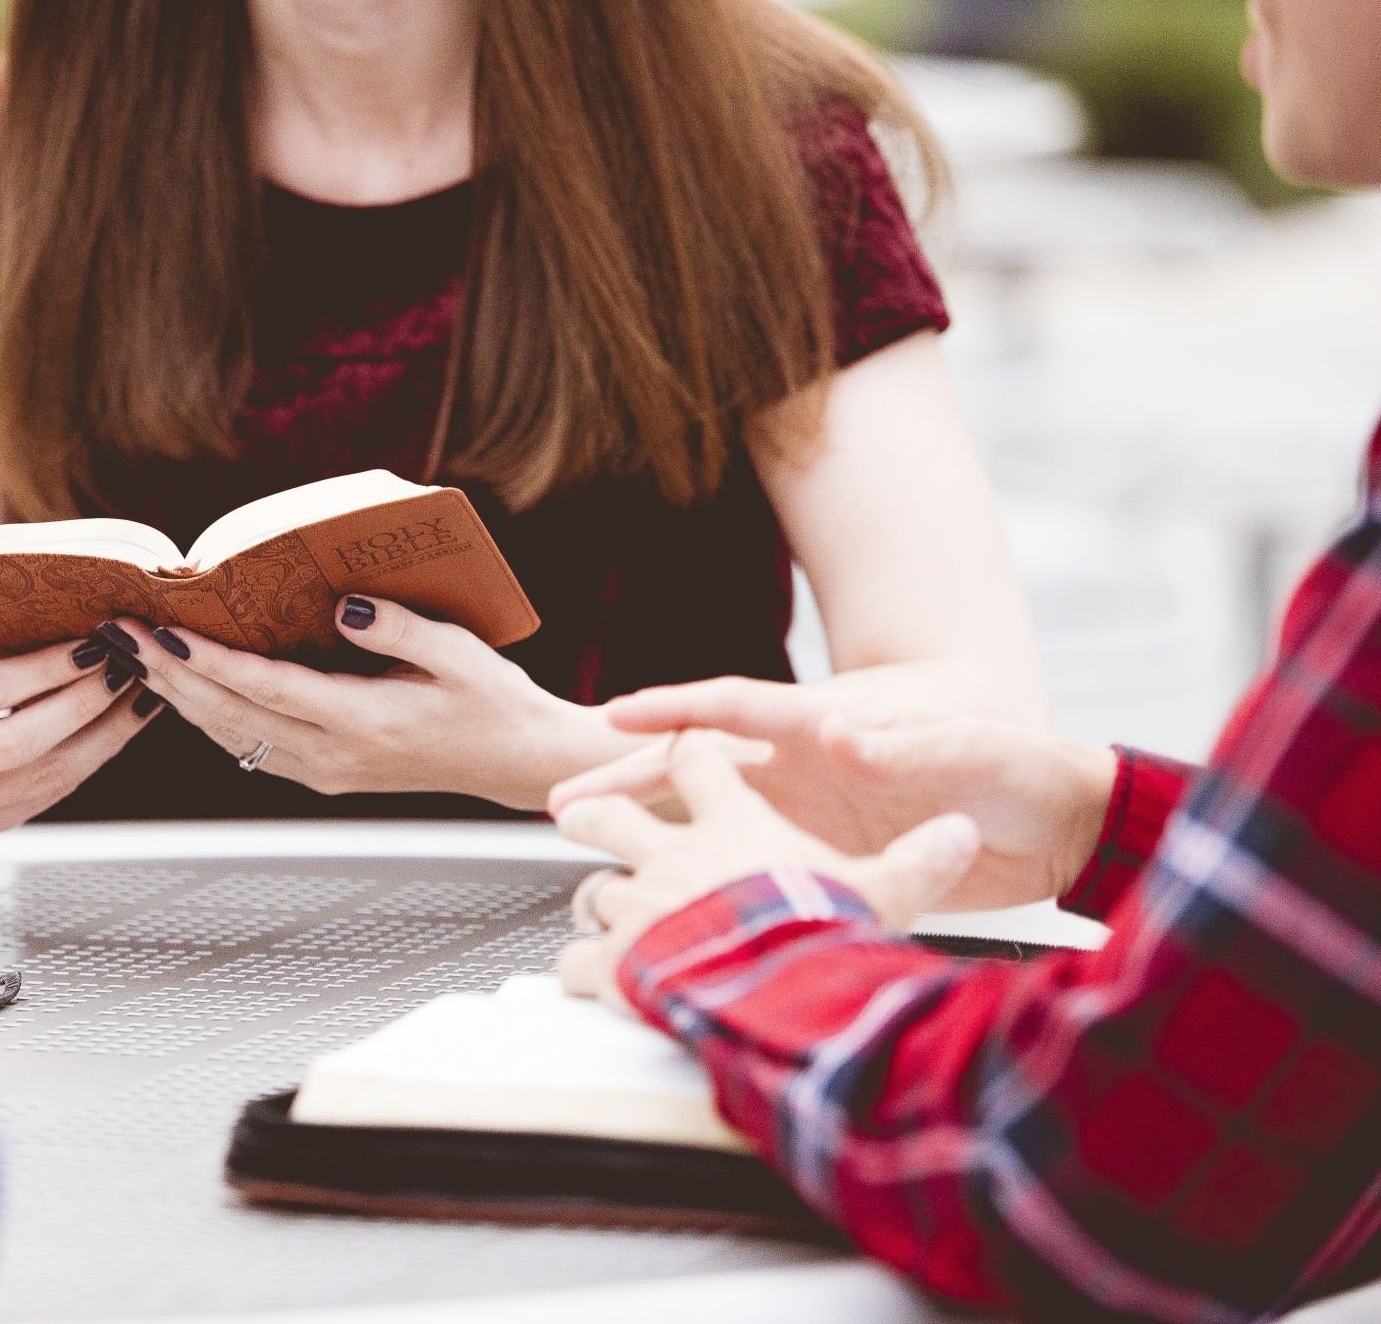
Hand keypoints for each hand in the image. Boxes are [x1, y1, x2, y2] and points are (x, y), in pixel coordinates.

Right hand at [0, 631, 158, 838]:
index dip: (48, 669)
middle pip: (23, 739)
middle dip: (86, 703)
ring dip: (105, 734)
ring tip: (139, 695)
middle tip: (128, 668)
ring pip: (48, 775)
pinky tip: (117, 728)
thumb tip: (74, 614)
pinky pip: (50, 793)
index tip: (95, 643)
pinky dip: (91, 759)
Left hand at [106, 597, 598, 808]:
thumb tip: (341, 606)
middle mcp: (334, 754)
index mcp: (363, 722)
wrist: (515, 761)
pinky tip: (185, 692)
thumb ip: (397, 627)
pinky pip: (252, 746)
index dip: (209, 663)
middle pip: (231, 716)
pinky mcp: (327, 774)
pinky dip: (211, 717)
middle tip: (122, 635)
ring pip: (233, 736)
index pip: (267, 689)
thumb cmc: (492, 699)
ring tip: (135, 658)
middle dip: (169, 675)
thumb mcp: (457, 652)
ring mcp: (326, 771)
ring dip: (179, 699)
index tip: (164, 635)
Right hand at [548, 677, 1117, 911]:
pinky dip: (697, 885)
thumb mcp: (966, 747)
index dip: (674, 712)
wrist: (1057, 821)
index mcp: (826, 727)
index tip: (617, 716)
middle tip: (561, 799)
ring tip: (585, 854)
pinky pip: (746, 873)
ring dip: (648, 835)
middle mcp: (803, 770)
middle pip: (694, 770)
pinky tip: (658, 908)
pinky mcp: (824, 862)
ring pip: (706, 824)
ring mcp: (807, 817)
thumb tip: (842, 738)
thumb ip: (907, 743)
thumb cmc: (1017, 765)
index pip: (733, 708)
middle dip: (624, 780)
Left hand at [555, 732, 981, 1006]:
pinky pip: (578, 959)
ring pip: (594, 889)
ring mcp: (638, 906)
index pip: (697, 760)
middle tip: (572, 809)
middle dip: (594, 808)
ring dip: (596, 902)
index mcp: (734, 824)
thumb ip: (922, 860)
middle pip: (613, 813)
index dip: (682, 750)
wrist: (775, 995)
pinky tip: (584, 981)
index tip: (666, 744)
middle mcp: (674, 855)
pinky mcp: (614, 960)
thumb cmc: (828, 936)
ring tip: (594, 916)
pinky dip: (580, 969)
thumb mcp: (889, 890)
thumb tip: (964, 832)